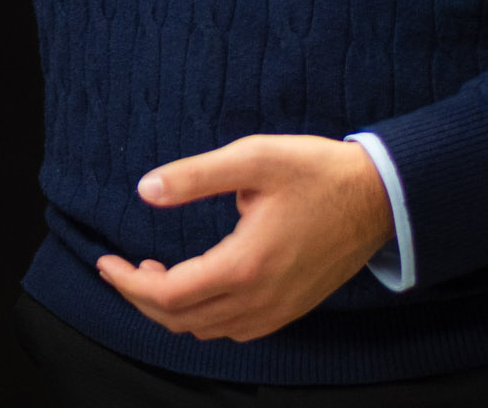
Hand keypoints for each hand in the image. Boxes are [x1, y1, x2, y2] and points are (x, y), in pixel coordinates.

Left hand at [94, 135, 394, 342]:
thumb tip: (145, 190)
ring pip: (206, 330)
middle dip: (141, 298)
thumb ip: (195, 176)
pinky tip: (198, 285)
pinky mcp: (291, 310)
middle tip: (123, 267)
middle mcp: (260, 299)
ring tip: (155, 271)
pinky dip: (203, 317)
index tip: (105, 263)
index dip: (128, 283)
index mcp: (245, 265)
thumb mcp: (253, 158)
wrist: (381, 197)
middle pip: (180, 320)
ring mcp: (278, 310)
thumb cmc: (318, 172)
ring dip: (171, 309)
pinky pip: (234, 330)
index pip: (167, 294)